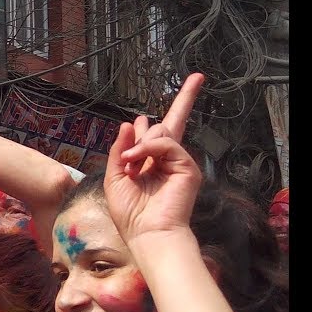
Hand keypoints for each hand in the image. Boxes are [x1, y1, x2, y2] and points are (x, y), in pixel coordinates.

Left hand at [103, 73, 205, 245]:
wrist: (146, 233)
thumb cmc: (129, 213)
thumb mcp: (115, 176)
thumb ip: (121, 150)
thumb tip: (131, 123)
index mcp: (152, 160)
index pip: (164, 128)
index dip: (181, 103)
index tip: (197, 78)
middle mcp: (167, 159)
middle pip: (171, 122)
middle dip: (161, 120)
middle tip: (135, 159)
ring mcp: (178, 162)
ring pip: (162, 132)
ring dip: (140, 145)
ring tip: (130, 164)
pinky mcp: (186, 167)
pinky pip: (167, 143)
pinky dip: (148, 149)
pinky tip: (135, 162)